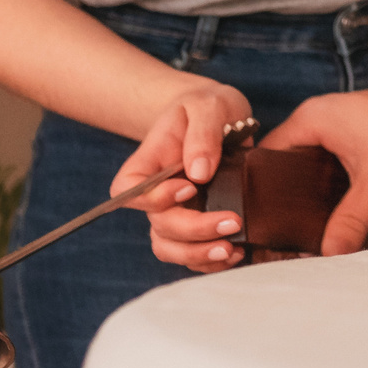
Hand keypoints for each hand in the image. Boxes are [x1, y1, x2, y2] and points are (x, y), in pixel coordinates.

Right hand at [118, 83, 253, 272]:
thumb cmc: (208, 107)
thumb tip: (199, 172)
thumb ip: (203, 134)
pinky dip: (212, 260)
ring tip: (232, 249)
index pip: (128, 191)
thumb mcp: (208, 106)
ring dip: (199, 255)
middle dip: (194, 230)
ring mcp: (177, 212)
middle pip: (159, 226)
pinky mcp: (198, 224)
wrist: (223, 117)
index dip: (154, 199)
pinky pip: (194, 255)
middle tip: (232, 222)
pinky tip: (239, 251)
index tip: (190, 187)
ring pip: (170, 248)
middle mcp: (158, 193)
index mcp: (150, 163)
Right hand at [258, 74, 367, 255]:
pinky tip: (327, 216)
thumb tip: (329, 254)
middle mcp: (316, 120)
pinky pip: (325, 167)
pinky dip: (324, 190)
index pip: (264, 159)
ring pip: (304, 169)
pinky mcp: (351, 138)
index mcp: (310, 119)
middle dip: (281, 201)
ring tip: (298, 233)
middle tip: (277, 237)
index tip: (259, 227)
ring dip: (304, 197)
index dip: (259, 194)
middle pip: (281, 166)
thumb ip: (353, 217)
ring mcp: (334, 128)